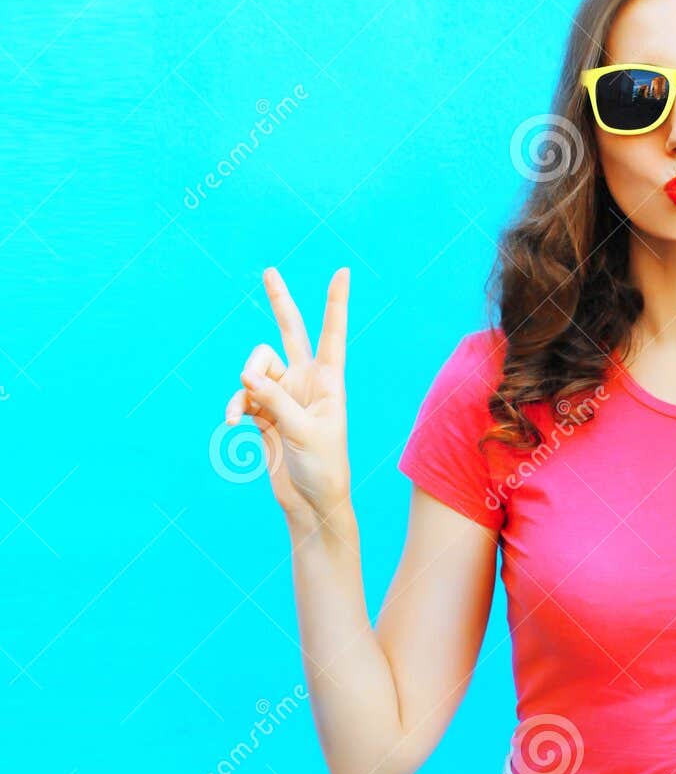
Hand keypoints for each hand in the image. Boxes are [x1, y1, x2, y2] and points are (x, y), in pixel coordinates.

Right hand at [224, 267, 351, 523]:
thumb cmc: (322, 467)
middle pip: (289, 333)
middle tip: (269, 271)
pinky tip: (234, 421)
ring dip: (245, 386)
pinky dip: (237, 404)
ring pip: (254, 369)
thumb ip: (275, 399)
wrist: (311, 502)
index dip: (335, 304)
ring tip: (242, 410)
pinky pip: (244, 395)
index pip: (332, 334)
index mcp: (328, 381)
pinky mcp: (265, 413)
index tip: (342, 272)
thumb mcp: (304, 431)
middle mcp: (306, 381)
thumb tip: (245, 373)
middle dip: (279, 303)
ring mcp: (284, 395)